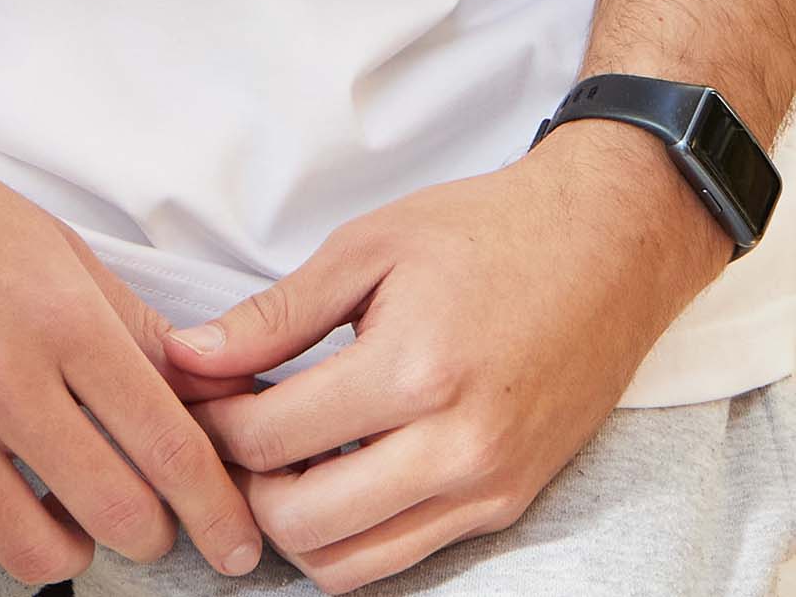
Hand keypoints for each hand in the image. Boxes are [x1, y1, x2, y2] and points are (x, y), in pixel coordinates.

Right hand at [0, 91, 268, 586]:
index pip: (169, 445)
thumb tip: (221, 397)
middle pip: (118, 514)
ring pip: (35, 555)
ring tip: (64, 509)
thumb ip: (138, 328)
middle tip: (151, 520)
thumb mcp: (53, 244)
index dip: (219, 511)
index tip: (238, 545)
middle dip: (154, 534)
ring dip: (68, 547)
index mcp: (58, 314)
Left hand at [164, 123, 733, 589]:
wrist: (607, 248)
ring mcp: (486, 489)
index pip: (271, 442)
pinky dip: (353, 530)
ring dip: (294, 524)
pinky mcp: (507, 507)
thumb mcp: (368, 246)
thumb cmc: (486, 232)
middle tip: (232, 429)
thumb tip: (188, 357)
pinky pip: (405, 555)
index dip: (213, 422)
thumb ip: (275, 314)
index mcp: (413, 371)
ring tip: (279, 456)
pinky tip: (338, 465)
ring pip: (350, 565)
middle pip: (300, 526)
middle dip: (244, 485)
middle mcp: (455, 449)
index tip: (199, 390)